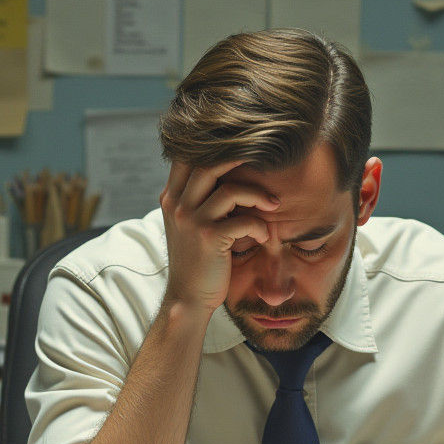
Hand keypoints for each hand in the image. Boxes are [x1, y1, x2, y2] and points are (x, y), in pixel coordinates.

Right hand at [159, 160, 278, 313]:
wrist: (187, 297)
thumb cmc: (195, 260)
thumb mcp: (186, 224)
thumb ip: (195, 199)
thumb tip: (220, 171)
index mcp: (171, 198)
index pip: (187, 157)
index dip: (214, 146)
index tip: (242, 145)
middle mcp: (177, 205)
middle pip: (209, 164)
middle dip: (242, 159)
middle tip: (266, 162)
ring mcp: (192, 220)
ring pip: (231, 190)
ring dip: (258, 196)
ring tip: (273, 205)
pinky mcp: (209, 238)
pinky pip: (244, 220)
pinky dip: (259, 226)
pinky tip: (262, 235)